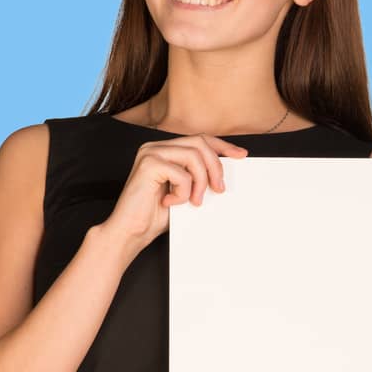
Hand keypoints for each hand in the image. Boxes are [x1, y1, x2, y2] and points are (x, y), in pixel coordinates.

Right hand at [98, 132, 247, 256]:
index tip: (241, 155)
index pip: (199, 139)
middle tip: (218, 189)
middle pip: (200, 143)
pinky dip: (183, 192)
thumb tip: (224, 172)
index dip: (222, 146)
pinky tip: (170, 202)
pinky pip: (182, 174)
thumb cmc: (154, 215)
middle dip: (215, 166)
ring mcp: (150, 153)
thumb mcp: (184, 191)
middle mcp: (154, 147)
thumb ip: (197, 176)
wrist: (131, 231)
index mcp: (163, 150)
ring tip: (193, 201)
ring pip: (194, 156)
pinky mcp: (148, 164)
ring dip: (200, 181)